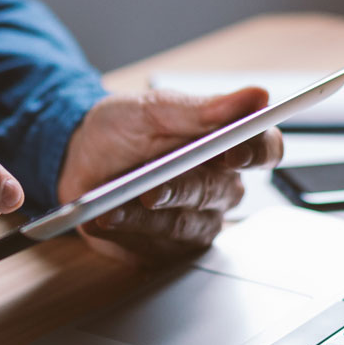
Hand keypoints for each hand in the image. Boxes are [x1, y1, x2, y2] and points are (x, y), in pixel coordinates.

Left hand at [57, 87, 280, 260]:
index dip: (255, 153)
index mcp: (227, 145)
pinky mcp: (168, 248)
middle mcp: (219, 187)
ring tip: (111, 209)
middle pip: (220, 193)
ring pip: (186, 226)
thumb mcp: (153, 108)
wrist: (78, 157)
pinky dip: (127, 233)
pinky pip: (156, 247)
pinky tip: (102, 221)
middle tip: (151, 189)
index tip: (231, 152)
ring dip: (146, 218)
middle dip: (182, 189)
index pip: (265, 150)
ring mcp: (196, 220)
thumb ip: (201, 109)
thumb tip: (255, 96)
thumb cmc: (121, 128)